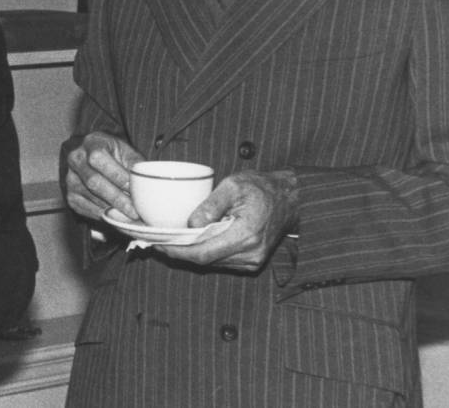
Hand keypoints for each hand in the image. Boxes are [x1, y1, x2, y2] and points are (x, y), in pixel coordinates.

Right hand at [65, 131, 144, 220]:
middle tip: (134, 211)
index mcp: (90, 143)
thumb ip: (134, 163)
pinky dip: (102, 214)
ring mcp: (70, 178)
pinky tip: (115, 215)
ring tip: (129, 214)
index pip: (98, 159)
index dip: (117, 175)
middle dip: (116, 199)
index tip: (133, 188)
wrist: (93, 156)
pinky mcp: (69, 195)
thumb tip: (146, 181)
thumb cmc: (113, 153)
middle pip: (94, 182)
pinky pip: (86, 209)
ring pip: (91, 198)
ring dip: (111, 208)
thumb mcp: (125, 150)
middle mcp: (75, 160)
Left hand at [157, 169, 298, 270]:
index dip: (178, 251)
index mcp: (246, 234)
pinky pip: (222, 261)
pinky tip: (193, 241)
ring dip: (191, 254)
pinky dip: (205, 253)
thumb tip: (190, 223)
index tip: (159, 244)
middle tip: (158, 242)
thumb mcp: (233, 185)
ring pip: (212, 263)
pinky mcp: (252, 262)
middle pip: (205, 261)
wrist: (290, 198)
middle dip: (179, 253)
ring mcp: (253, 260)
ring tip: (171, 240)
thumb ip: (210, 205)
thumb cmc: (261, 187)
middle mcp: (250, 253)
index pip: (203, 253)